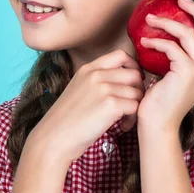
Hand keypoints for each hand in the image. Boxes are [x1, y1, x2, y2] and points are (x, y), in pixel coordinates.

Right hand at [30, 49, 145, 163]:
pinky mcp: (111, 105)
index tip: (132, 82)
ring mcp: (104, 88)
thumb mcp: (79, 88)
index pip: (121, 55)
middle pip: (134, 73)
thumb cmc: (67, 119)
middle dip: (138, 89)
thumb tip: (123, 78)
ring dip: (136, 107)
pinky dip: (132, 119)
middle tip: (132, 103)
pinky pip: (135, 107)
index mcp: (88, 68)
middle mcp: (96, 74)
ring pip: (137, 92)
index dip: (133, 67)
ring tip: (125, 119)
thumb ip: (97, 79)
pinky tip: (123, 127)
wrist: (54, 137)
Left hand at [137, 0, 193, 131]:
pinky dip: (157, 40)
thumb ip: (185, 57)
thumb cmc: (164, 98)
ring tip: (151, 18)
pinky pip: (173, 46)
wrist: (158, 123)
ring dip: (168, 21)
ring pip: (191, 32)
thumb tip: (176, 33)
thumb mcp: (181, 75)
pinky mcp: (188, 72)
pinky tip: (144, 41)